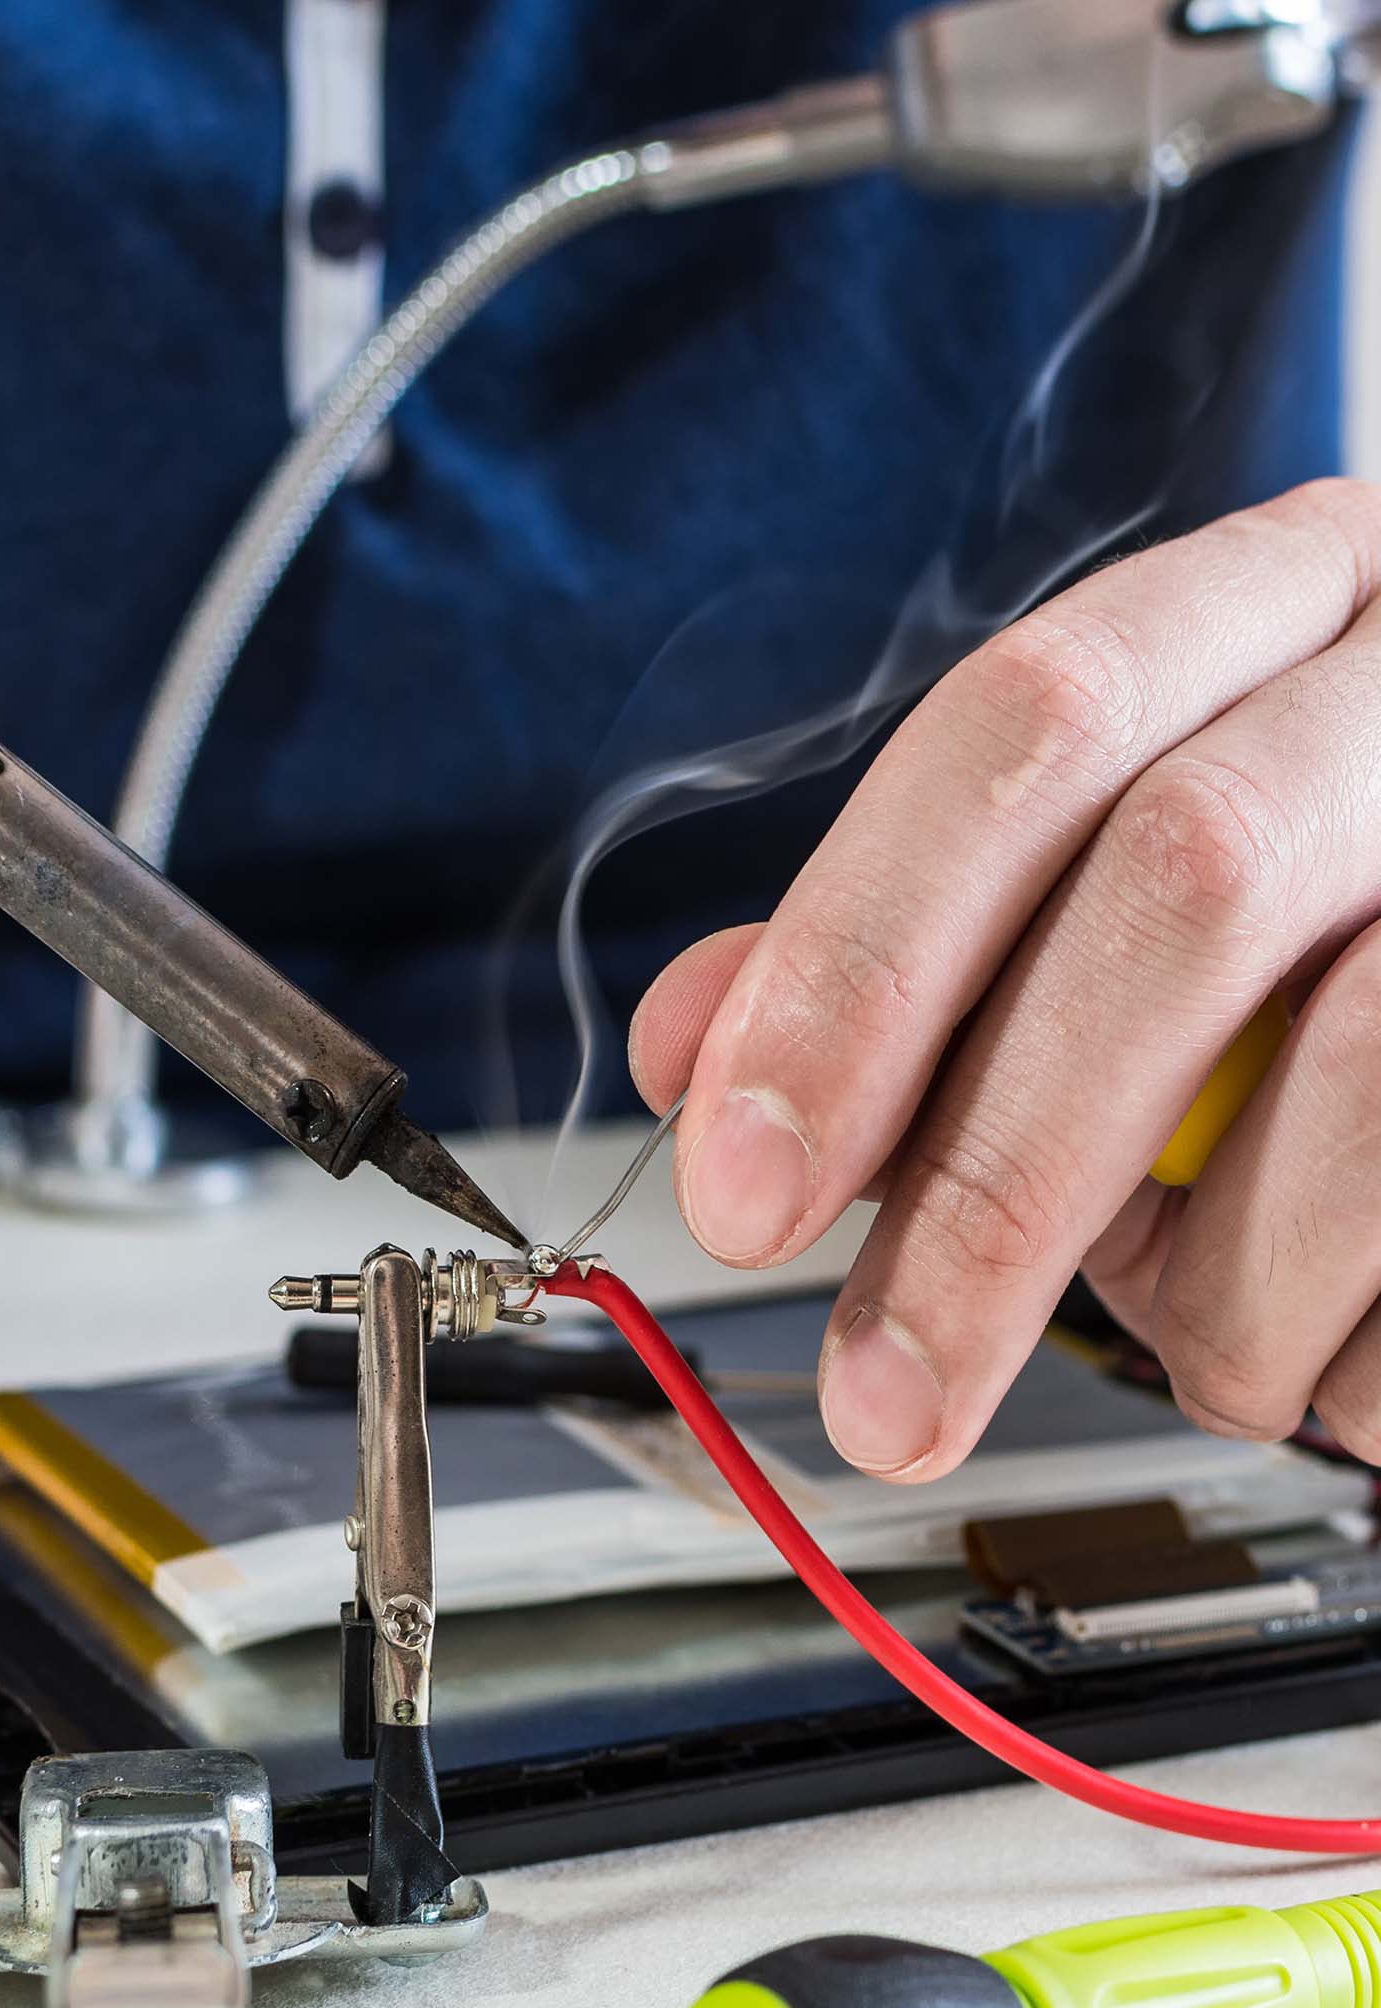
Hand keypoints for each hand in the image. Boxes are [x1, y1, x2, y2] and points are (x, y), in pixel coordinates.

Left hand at [631, 480, 1380, 1475]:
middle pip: (1180, 884)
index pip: (1022, 730)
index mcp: (1267, 612)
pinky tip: (1349, 1345)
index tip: (741, 1186)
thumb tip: (693, 1050)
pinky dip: (1361, 1354)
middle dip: (995, 1183)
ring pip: (1364, 1067)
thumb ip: (907, 970)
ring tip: (1216, 1354)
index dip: (858, 965)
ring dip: (1227, 1290)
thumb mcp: (1103, 927)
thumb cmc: (1331, 950)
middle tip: (885, 1395)